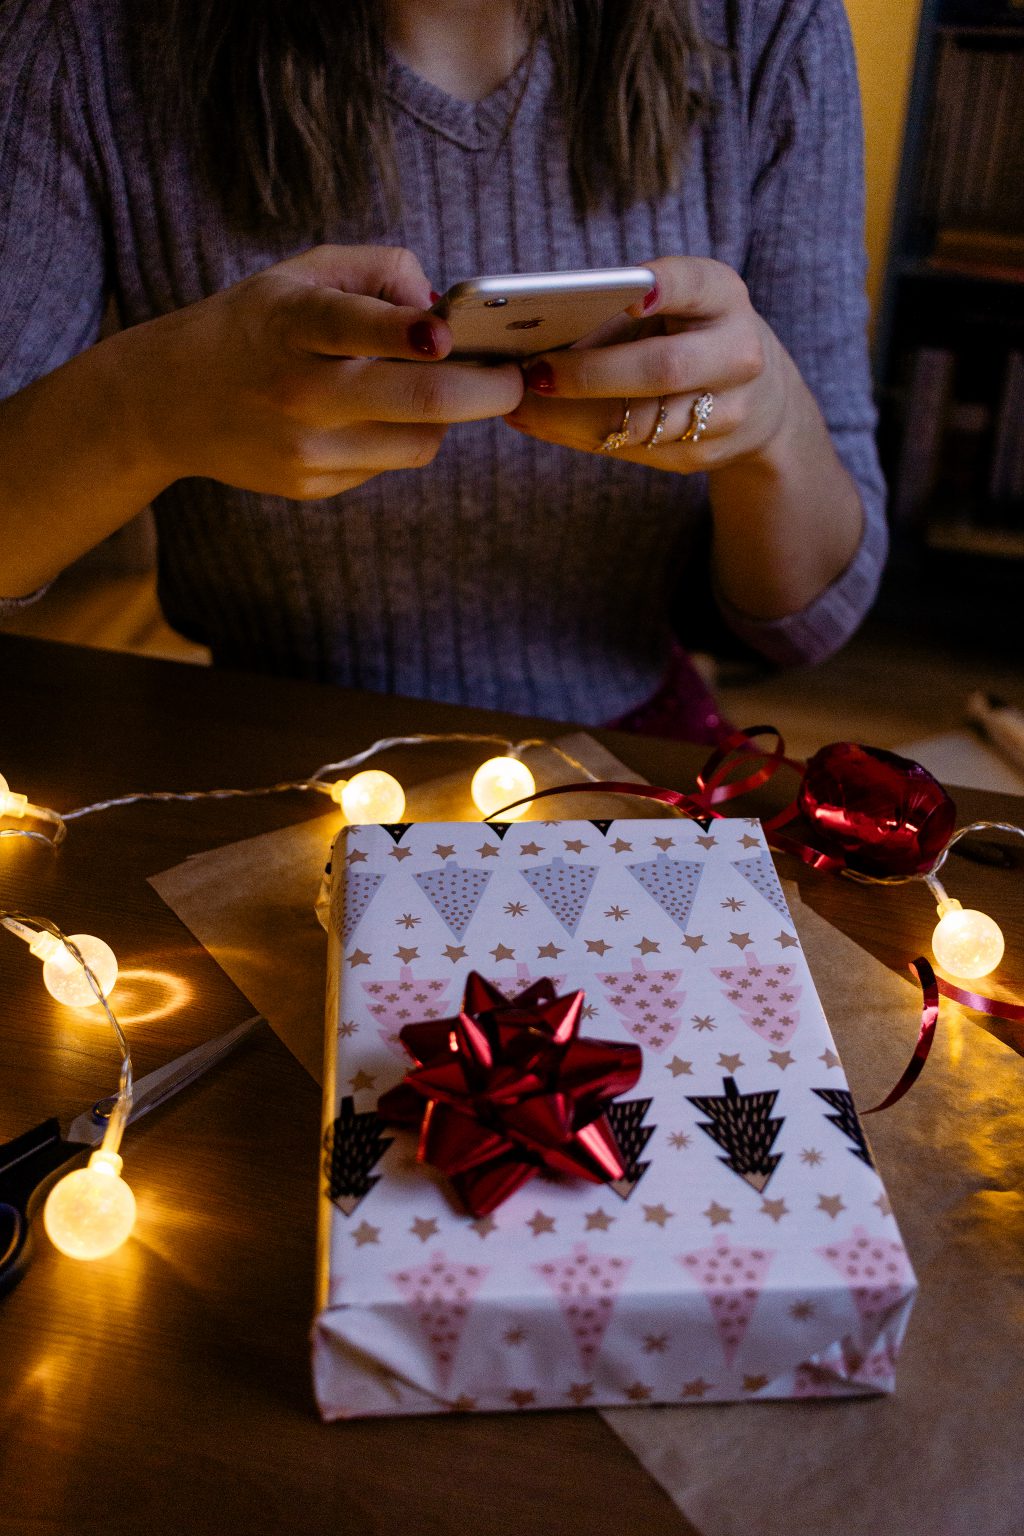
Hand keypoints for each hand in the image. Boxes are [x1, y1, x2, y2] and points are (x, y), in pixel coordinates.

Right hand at [127, 245, 522, 498]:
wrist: (169, 402)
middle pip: (420, 403)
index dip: (416, 331)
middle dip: (487, 391)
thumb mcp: (302, 274)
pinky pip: (388, 464)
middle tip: (513, 378)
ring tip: (436, 388)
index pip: (358, 326)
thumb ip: (380, 270)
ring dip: (445, 416)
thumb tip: (443, 308)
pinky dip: (400, 438)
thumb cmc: (254, 325)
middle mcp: (299, 391)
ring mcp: (306, 449)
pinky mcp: (311, 486)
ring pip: (420, 442)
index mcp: (293, 324)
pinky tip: (373, 416)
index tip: (452, 334)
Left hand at [503, 255, 791, 471]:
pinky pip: (631, 449)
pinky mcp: (701, 454)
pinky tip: (537, 421)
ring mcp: (726, 413)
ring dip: (568, 416)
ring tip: (517, 402)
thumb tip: (533, 331)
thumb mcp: (675, 306)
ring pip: (640, 423)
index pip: (696, 284)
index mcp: (724, 298)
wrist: (760, 400)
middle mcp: (737, 354)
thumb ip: (619, 308)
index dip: (665, 288)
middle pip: (662, 369)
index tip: (632, 295)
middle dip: (591, 373)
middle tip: (534, 371)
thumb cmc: (692, 335)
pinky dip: (576, 434)